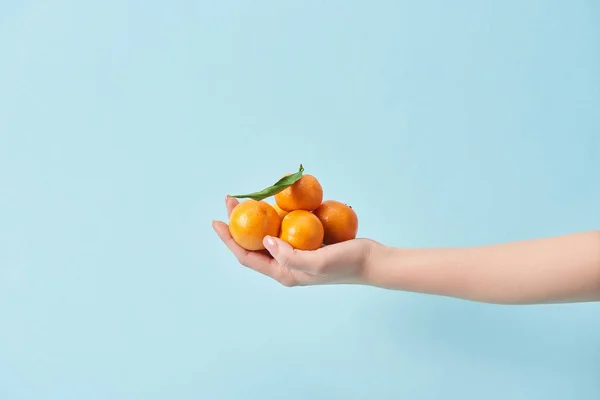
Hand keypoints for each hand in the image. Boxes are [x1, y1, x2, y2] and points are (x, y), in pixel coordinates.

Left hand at [212, 196, 375, 286]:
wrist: (373, 262)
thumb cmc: (347, 263)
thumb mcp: (319, 262)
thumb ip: (291, 256)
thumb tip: (266, 241)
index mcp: (283, 273)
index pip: (247, 256)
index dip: (229, 239)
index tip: (217, 220)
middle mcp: (286, 265)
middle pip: (254, 244)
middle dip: (238, 224)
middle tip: (231, 201)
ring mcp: (297, 254)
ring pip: (268, 235)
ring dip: (256, 218)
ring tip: (249, 199)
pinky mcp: (307, 244)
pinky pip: (286, 229)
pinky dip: (277, 216)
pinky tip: (277, 202)